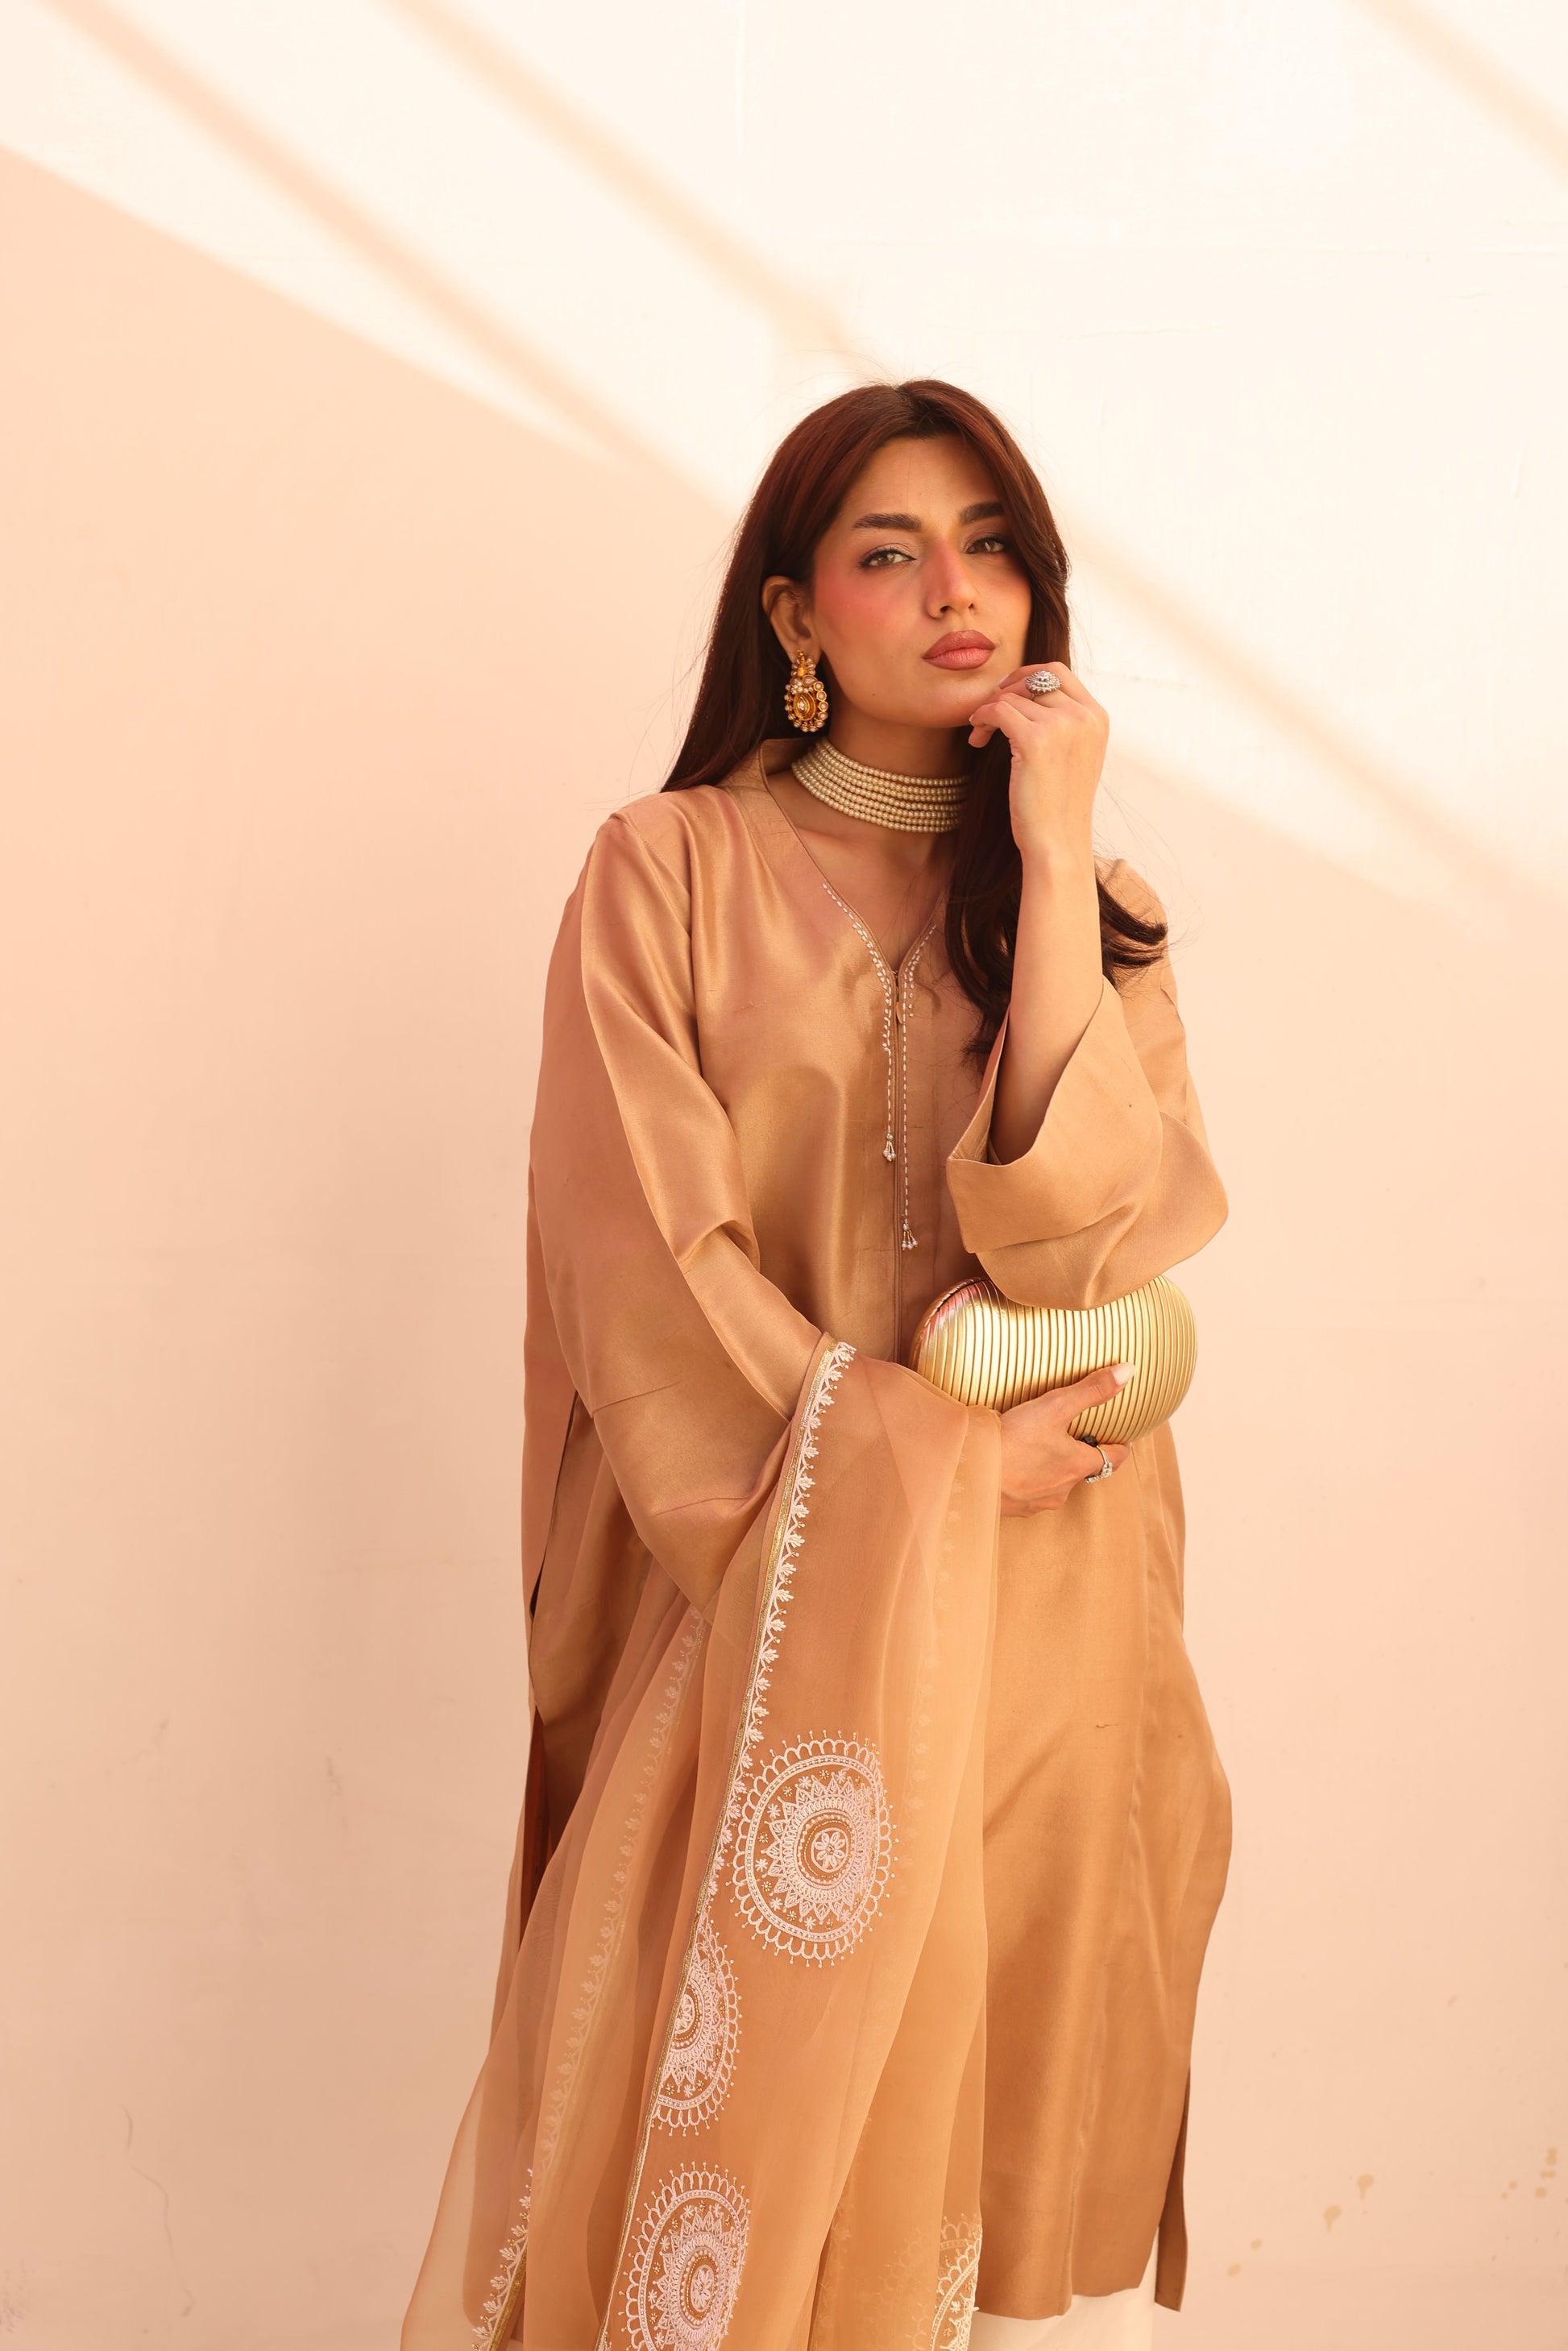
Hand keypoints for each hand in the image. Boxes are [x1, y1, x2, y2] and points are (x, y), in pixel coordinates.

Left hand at [966, 663, 1108, 861]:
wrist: (1058, 842)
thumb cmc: (1059, 805)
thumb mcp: (1075, 755)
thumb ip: (1064, 722)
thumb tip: (1028, 692)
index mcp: (1097, 717)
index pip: (1058, 672)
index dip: (1026, 675)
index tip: (1006, 691)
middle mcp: (1084, 716)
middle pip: (1034, 677)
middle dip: (1006, 689)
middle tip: (988, 711)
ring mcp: (1062, 726)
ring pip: (1012, 696)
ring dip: (989, 710)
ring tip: (980, 734)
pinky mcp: (1035, 740)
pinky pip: (998, 711)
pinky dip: (982, 719)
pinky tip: (976, 737)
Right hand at [997, 1365, 1132, 1515]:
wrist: (968, 1473)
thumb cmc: (1012, 1441)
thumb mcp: (1054, 1407)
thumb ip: (1090, 1390)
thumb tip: (1128, 1372)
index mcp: (1078, 1465)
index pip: (1114, 1458)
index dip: (1120, 1446)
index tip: (1122, 1437)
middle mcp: (1063, 1489)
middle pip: (1083, 1470)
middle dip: (1081, 1453)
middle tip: (1076, 1435)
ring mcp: (1038, 1501)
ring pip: (1056, 1483)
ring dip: (1054, 1467)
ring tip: (1041, 1447)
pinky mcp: (1015, 1508)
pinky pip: (1030, 1492)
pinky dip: (1029, 1478)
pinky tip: (1015, 1464)